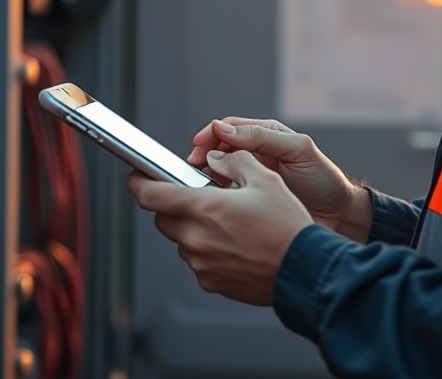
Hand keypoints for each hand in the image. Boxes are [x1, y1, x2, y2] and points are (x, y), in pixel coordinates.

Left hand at [128, 150, 312, 305]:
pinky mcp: (211, 282)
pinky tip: (235, 244)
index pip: (150, 195)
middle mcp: (196, 239)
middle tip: (200, 198)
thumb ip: (234, 161)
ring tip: (228, 223)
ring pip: (182, 240)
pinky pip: (198, 261)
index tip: (137, 177)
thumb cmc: (287, 226)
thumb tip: (215, 160)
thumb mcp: (265, 179)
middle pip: (163, 219)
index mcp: (204, 208)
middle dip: (174, 205)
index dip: (138, 183)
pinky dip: (208, 250)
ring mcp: (201, 264)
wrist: (303, 270)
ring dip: (194, 228)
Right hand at [189, 117, 372, 241]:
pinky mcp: (252, 197)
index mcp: (268, 136)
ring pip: (220, 169)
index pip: (230, 127)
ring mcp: (253, 175)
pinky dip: (216, 192)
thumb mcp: (298, 150)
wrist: (338, 215)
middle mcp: (257, 153)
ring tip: (201, 183)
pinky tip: (213, 198)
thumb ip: (264, 137)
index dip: (211, 135)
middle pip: (220, 147)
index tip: (197, 147)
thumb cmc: (323, 180)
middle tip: (193, 167)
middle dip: (203, 154)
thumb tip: (226, 128)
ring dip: (207, 173)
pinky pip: (227, 190)